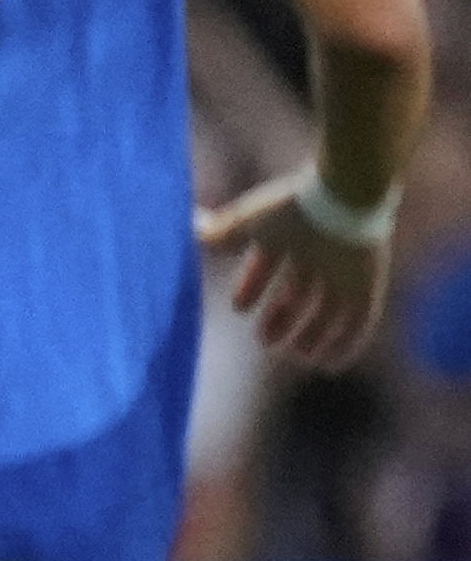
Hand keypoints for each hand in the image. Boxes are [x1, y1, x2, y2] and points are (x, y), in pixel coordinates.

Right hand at [203, 176, 398, 373]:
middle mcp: (318, 257)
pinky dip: (345, 344)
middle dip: (282, 316)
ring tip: (297, 355)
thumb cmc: (292, 207)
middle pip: (300, 292)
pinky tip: (329, 364)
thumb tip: (193, 230)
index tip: (239, 308)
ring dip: (314, 334)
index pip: (268, 266)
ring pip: (330, 310)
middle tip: (264, 341)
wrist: (343, 197)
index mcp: (290, 237)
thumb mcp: (247, 223)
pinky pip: (359, 322)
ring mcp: (344, 273)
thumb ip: (220, 233)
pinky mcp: (367, 287)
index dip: (252, 286)